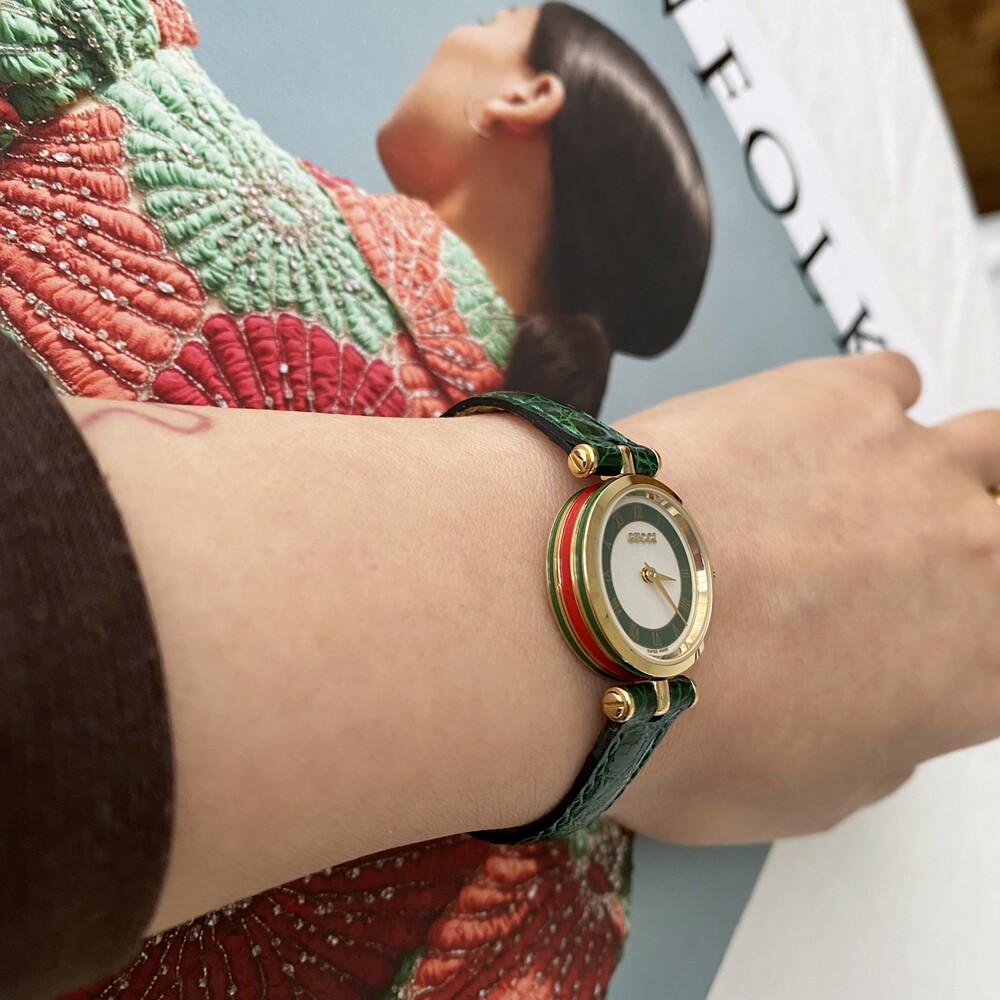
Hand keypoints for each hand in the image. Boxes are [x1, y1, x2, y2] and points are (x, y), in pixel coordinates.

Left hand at [602, 352, 999, 843]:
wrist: (602, 622)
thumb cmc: (683, 725)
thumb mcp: (804, 795)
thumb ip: (876, 748)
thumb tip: (881, 717)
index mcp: (977, 672)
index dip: (979, 631)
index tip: (944, 625)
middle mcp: (972, 560)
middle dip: (983, 539)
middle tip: (924, 555)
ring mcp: (911, 466)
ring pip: (990, 442)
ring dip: (948, 467)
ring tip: (879, 487)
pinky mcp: (837, 396)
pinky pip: (891, 380)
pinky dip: (866, 406)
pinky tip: (808, 433)